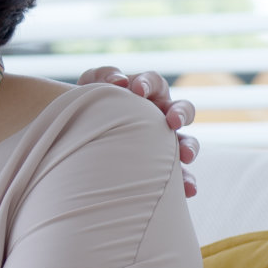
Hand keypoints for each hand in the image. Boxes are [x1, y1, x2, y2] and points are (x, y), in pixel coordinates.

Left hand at [77, 66, 200, 196]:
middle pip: (183, 110)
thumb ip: (104, 76)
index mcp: (146, 95)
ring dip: (190, 148)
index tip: (137, 90)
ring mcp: (165, 143)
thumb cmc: (88, 107)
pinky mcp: (164, 167)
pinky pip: (180, 175)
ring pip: (187, 143)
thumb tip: (120, 81)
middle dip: (180, 114)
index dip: (149, 84)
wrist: (78, 139)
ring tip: (186, 156)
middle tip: (172, 121)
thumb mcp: (91, 87)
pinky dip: (187, 182)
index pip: (155, 83)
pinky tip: (188, 191)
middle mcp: (161, 117)